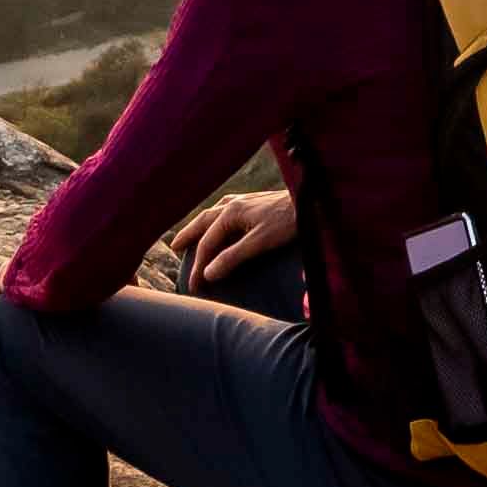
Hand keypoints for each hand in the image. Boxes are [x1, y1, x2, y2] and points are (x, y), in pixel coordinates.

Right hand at [148, 195, 282, 294]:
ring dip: (200, 225)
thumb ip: (233, 257)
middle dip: (189, 236)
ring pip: (214, 213)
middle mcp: (233, 203)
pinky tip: (220, 220)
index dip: (199, 266)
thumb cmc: (288, 221)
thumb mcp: (260, 242)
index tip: (194, 286)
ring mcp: (244, 200)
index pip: (207, 243)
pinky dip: (217, 217)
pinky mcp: (255, 201)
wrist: (312, 200)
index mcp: (231, 212)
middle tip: (174, 248)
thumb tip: (208, 273)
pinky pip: (226, 209)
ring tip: (191, 234)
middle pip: (204, 222)